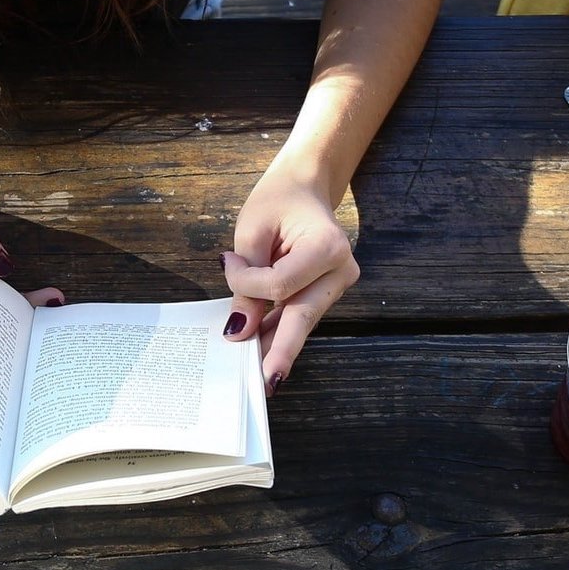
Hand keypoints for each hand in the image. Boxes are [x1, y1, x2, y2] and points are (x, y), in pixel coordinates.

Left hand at [221, 162, 358, 391]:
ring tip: (254, 376)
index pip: (281, 285)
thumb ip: (247, 281)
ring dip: (275, 344)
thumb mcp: (252, 232)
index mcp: (327, 246)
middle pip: (302, 316)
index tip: (228, 263)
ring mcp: (338, 285)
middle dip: (279, 350)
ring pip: (301, 322)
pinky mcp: (327, 293)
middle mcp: (341, 270)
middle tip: (264, 383)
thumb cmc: (277, 201)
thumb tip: (241, 331)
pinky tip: (261, 351)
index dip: (247, 284)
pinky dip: (278, 330)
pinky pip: (300, 315)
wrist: (305, 186)